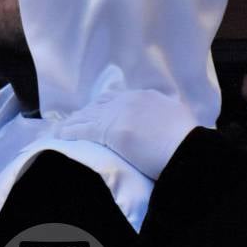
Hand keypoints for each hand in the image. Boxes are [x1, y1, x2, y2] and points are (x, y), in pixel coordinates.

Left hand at [56, 89, 199, 178]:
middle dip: (88, 112)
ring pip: (88, 115)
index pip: (120, 98)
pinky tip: (60, 135)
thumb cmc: (187, 141)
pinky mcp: (107, 130)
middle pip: (101, 104)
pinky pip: (82, 129)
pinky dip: (69, 131)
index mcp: (148, 97)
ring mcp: (117, 113)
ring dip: (74, 122)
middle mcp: (130, 100)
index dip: (107, 105)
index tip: (100, 112)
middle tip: (77, 119)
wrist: (185, 150)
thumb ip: (167, 116)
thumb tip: (166, 122)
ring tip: (62, 128)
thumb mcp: (179, 119)